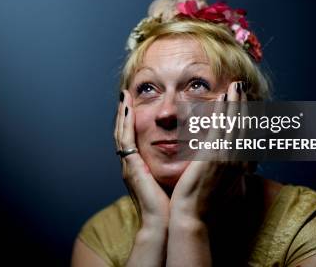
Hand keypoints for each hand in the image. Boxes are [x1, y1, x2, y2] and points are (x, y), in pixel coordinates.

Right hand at [115, 90, 169, 228]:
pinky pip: (125, 140)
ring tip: (122, 95)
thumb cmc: (172, 205)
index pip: (135, 138)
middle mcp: (132, 164)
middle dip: (123, 112)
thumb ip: (178, 165)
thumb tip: (194, 153)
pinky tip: (126, 109)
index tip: (135, 104)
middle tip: (124, 94)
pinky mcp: (131, 167)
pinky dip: (124, 123)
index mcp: (141, 166)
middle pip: (125, 132)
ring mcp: (129, 165)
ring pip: (121, 132)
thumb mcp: (173, 178)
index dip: (133, 121)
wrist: (166, 223)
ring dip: (121, 112)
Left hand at [169, 81, 248, 221]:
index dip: (247, 116)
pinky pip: (221, 126)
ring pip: (235, 122)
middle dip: (244, 104)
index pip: (246, 135)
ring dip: (236, 102)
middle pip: (244, 125)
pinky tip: (222, 97)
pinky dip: (223, 110)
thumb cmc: (203, 204)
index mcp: (239, 166)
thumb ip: (227, 171)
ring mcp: (227, 157)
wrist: (193, 216)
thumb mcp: (221, 184)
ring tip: (236, 85)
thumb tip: (235, 166)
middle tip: (242, 86)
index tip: (245, 102)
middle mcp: (237, 159)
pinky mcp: (214, 155)